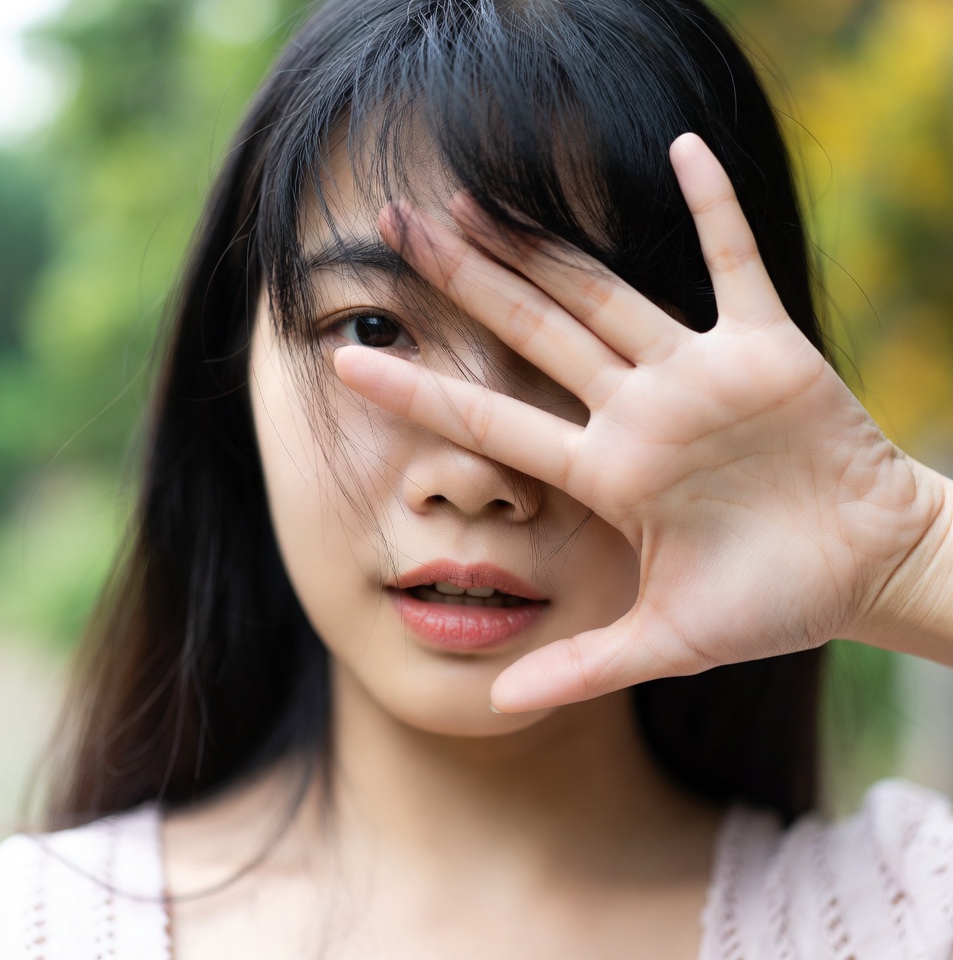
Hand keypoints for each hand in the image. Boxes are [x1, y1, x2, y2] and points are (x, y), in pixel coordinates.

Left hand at [334, 133, 940, 711]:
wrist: (861, 568)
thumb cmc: (768, 605)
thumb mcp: (666, 642)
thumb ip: (581, 668)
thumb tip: (497, 709)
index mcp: (608, 472)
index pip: (492, 419)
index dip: (419, 391)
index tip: (345, 361)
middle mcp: (639, 410)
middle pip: (532, 329)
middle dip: (464, 279)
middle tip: (393, 225)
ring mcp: (699, 375)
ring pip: (606, 291)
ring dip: (547, 239)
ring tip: (478, 193)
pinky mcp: (767, 350)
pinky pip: (738, 265)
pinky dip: (716, 209)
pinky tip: (684, 149)